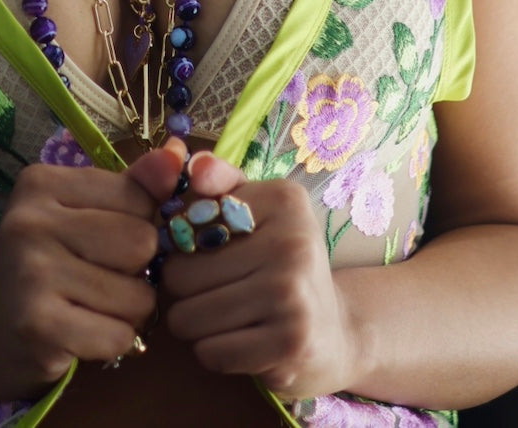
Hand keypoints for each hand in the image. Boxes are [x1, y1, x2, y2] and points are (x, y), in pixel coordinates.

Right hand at [0, 144, 183, 400]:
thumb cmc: (48, 266)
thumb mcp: (84, 214)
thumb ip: (134, 185)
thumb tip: (178, 152)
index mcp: (41, 182)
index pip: (138, 196)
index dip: (139, 226)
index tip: (106, 242)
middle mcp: (31, 220)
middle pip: (141, 243)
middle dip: (137, 272)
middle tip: (101, 279)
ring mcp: (32, 272)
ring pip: (137, 296)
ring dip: (128, 313)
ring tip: (91, 308)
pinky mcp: (39, 325)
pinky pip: (118, 336)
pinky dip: (113, 343)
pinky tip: (83, 335)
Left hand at [160, 150, 358, 400]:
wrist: (337, 332)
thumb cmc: (281, 264)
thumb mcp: (259, 210)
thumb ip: (222, 182)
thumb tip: (194, 165)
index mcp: (283, 200)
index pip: (186, 224)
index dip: (182, 244)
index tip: (205, 252)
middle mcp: (291, 243)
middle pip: (180, 275)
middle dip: (184, 291)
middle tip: (212, 292)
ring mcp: (292, 296)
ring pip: (188, 317)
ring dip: (195, 324)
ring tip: (225, 317)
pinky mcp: (289, 345)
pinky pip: (210, 353)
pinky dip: (214, 353)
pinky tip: (240, 341)